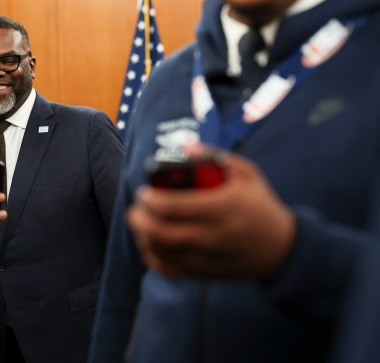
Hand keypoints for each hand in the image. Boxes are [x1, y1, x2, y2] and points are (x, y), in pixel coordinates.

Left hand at [127, 151, 294, 279]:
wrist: (283, 248)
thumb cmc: (261, 205)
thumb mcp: (247, 174)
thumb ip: (213, 157)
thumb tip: (183, 145)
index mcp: (222, 207)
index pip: (174, 206)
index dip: (151, 200)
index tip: (144, 192)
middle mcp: (212, 235)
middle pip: (161, 232)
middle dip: (139, 219)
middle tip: (136, 208)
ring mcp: (207, 257)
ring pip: (161, 252)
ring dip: (143, 237)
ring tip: (141, 224)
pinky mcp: (205, 273)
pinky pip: (170, 270)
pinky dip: (153, 258)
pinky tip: (151, 245)